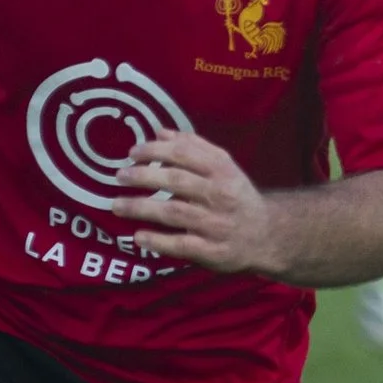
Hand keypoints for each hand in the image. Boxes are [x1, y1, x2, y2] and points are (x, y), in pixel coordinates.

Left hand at [109, 132, 282, 275]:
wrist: (267, 234)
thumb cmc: (236, 196)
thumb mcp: (224, 167)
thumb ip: (195, 148)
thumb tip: (160, 132)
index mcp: (223, 171)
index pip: (186, 154)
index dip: (156, 151)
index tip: (132, 153)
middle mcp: (220, 195)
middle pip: (177, 181)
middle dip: (144, 176)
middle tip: (119, 176)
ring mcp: (216, 224)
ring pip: (174, 212)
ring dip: (141, 208)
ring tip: (116, 205)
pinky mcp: (212, 250)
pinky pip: (181, 245)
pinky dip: (158, 241)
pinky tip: (138, 236)